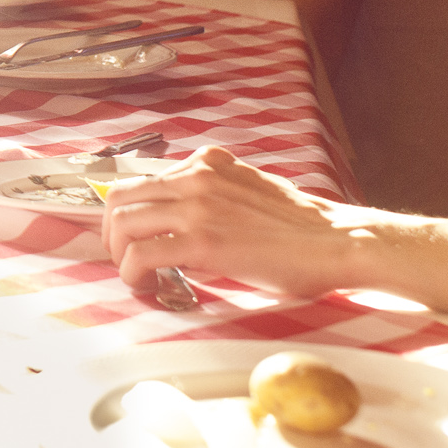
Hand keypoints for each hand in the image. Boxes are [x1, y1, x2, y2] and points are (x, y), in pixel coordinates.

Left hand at [99, 146, 365, 299]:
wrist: (335, 242)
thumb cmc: (301, 227)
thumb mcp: (248, 190)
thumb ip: (212, 194)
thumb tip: (181, 219)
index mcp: (206, 163)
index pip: (141, 180)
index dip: (125, 212)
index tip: (128, 236)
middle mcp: (196, 176)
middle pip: (120, 198)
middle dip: (112, 232)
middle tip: (123, 257)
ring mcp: (196, 206)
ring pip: (123, 224)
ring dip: (119, 255)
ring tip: (136, 275)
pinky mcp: (202, 240)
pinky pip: (141, 254)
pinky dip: (132, 273)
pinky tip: (147, 285)